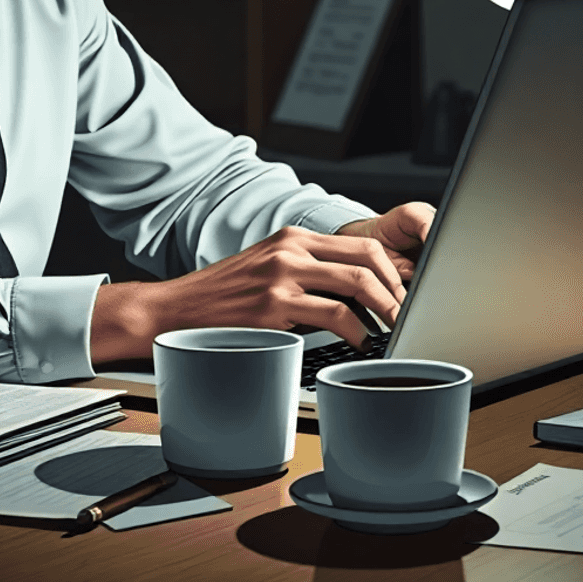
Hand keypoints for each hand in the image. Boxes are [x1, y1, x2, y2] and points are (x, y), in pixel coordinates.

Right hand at [90, 215, 432, 363]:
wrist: (174, 310)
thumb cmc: (223, 297)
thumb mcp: (266, 270)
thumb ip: (306, 272)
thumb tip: (357, 295)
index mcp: (292, 238)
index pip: (361, 246)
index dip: (393, 272)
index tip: (407, 296)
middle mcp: (290, 250)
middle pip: (368, 259)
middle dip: (398, 291)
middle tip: (408, 317)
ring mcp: (282, 276)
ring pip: (357, 284)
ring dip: (386, 311)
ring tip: (393, 331)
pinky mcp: (273, 306)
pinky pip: (333, 315)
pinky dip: (356, 331)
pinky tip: (359, 343)